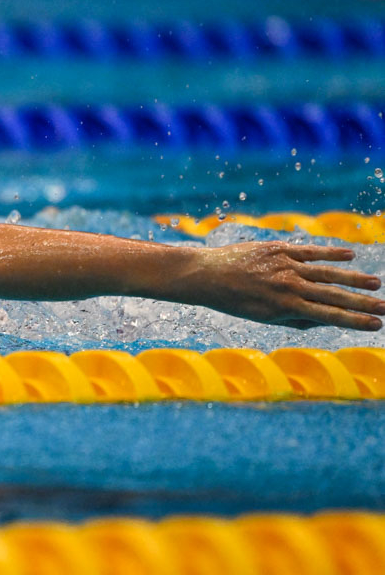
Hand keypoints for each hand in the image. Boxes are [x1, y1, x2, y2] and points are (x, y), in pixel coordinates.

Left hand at [187, 242, 384, 329]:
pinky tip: (350, 255)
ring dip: (353, 279)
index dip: (353, 320)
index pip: (328, 316)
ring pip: (326, 273)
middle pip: (333, 295)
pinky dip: (330, 253)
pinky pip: (309, 251)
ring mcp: (285, 265)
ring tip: (376, 284)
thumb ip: (296, 319)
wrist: (206, 275)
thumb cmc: (235, 301)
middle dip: (362, 303)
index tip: (376, 324)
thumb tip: (327, 320)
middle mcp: (289, 286)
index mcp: (286, 307)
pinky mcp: (278, 249)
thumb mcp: (264, 317)